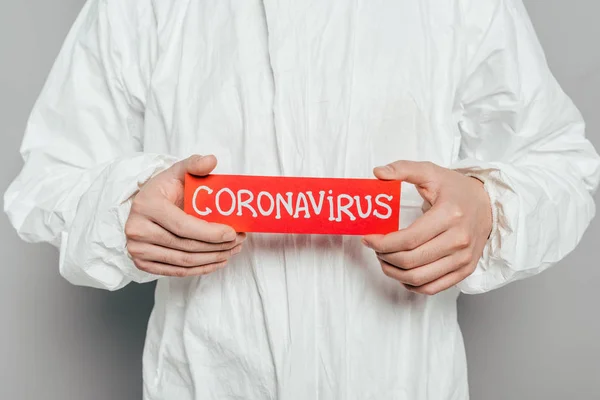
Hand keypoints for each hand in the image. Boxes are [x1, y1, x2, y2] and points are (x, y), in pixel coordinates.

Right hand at [125, 155, 245, 276]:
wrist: (144, 206)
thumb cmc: (164, 190)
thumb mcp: (177, 172)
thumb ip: (194, 164)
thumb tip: (211, 160)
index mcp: (147, 206)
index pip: (183, 226)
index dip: (210, 233)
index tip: (232, 233)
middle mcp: (137, 230)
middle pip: (186, 246)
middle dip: (217, 246)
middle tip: (238, 241)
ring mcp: (138, 249)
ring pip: (184, 261)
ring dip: (213, 259)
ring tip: (232, 250)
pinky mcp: (142, 264)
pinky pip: (177, 271)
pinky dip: (200, 269)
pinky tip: (217, 261)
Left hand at [362, 161, 491, 294]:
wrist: (488, 204)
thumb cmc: (457, 190)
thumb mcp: (431, 172)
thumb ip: (403, 169)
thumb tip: (378, 172)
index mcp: (449, 214)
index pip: (408, 239)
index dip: (382, 243)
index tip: (368, 239)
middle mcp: (458, 239)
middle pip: (411, 260)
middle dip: (385, 257)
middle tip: (375, 248)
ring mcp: (463, 258)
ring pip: (419, 278)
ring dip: (394, 272)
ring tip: (384, 260)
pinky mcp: (464, 270)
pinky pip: (433, 287)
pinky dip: (412, 285)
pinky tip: (401, 273)